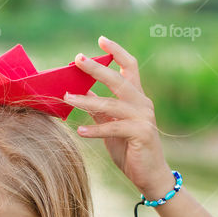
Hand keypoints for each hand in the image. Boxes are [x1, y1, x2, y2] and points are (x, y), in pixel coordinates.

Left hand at [64, 37, 174, 197]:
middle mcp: (142, 104)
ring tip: (67, 98)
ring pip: (111, 104)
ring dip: (87, 100)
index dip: (117, 52)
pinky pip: (113, 128)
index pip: (130, 67)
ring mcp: (143, 118)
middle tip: (78, 59)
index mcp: (137, 98)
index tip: (100, 40)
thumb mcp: (111, 126)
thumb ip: (100, 109)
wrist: (150, 176)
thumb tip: (80, 92)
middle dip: (97, 68)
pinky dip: (95, 129)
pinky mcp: (141, 134)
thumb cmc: (130, 149)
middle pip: (118, 80)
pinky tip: (80, 130)